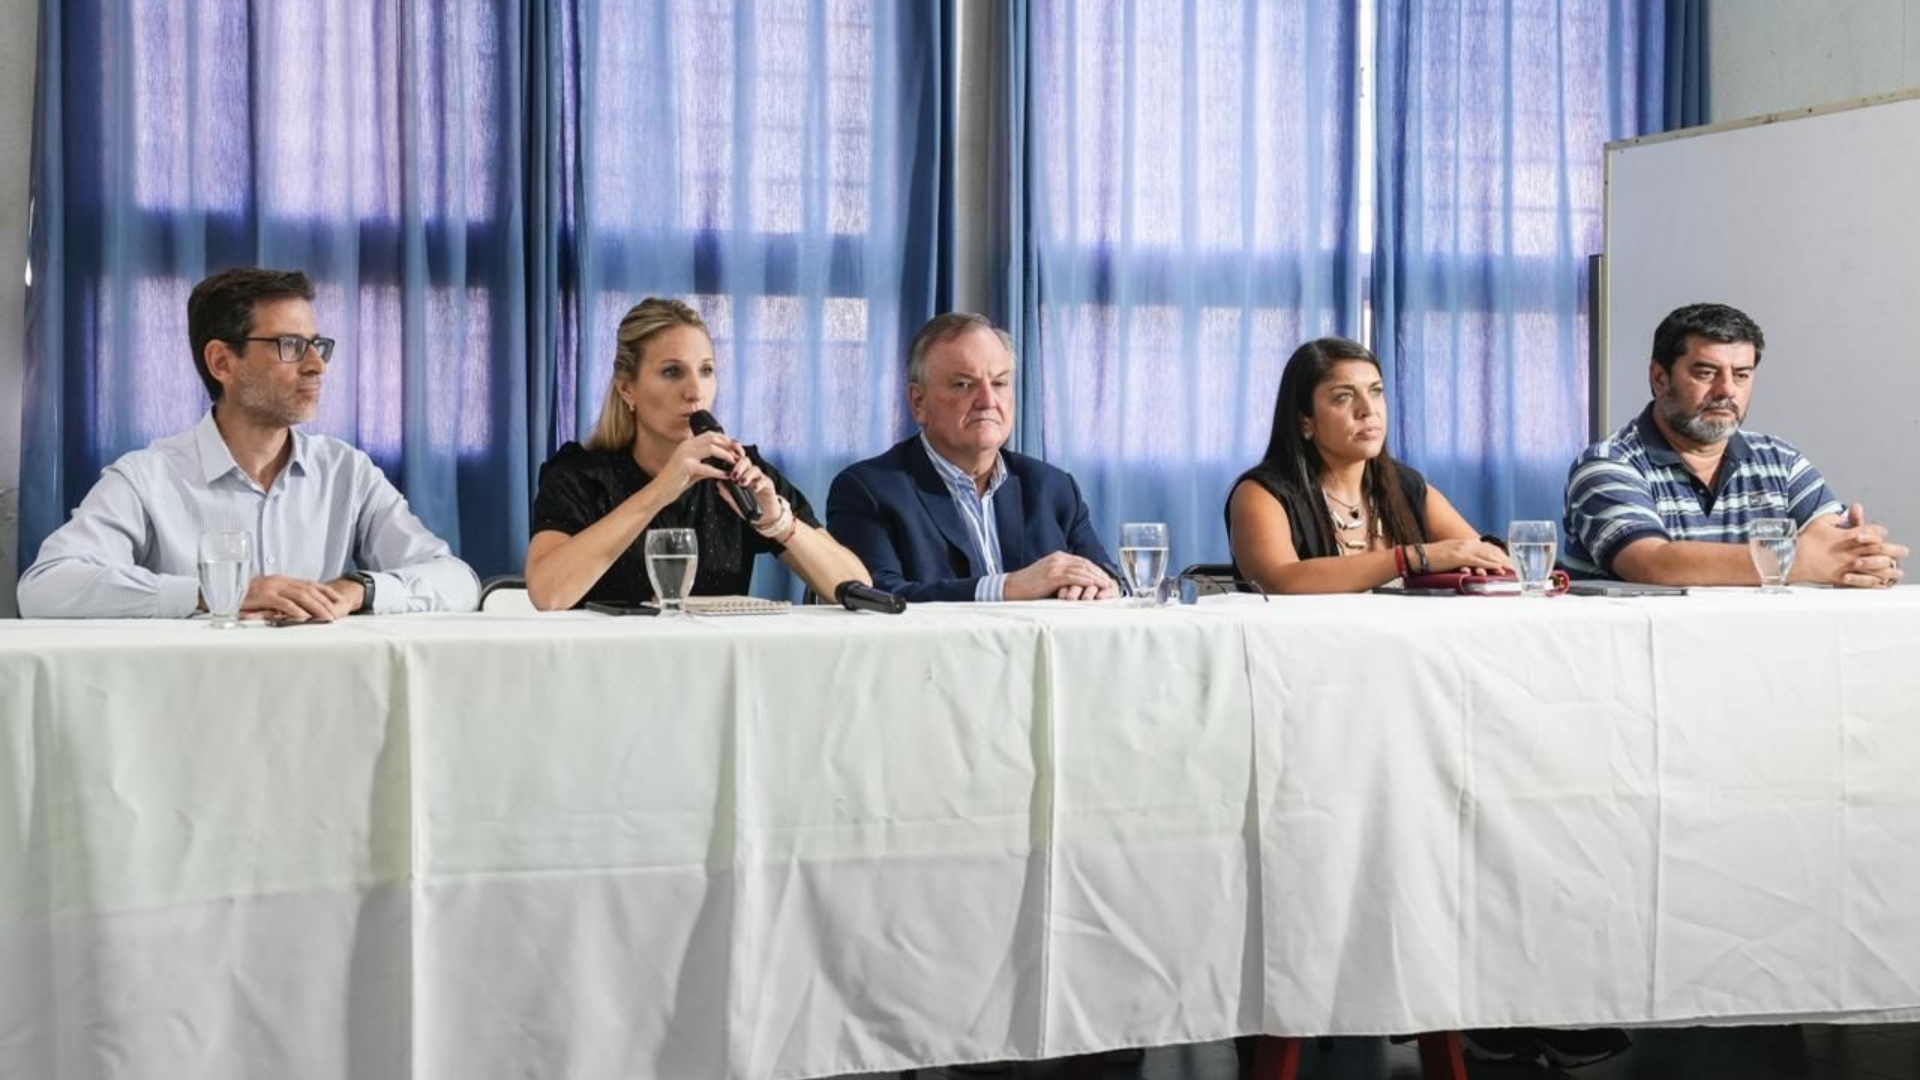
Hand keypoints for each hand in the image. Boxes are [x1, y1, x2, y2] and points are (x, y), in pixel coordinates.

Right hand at [238, 575, 352, 622]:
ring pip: (300, 596)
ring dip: (316, 607)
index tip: (340, 600)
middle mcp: (280, 581)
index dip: (326, 592)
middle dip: (325, 602)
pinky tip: (306, 618)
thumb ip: (282, 597)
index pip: (311, 584)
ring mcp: (272, 587)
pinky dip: (296, 610)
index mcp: (283, 580)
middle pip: (309, 590)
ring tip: (327, 618)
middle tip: (337, 614)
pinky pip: (284, 603)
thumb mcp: (266, 594)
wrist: (222, 590)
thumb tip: (298, 607)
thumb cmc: (244, 596)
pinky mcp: (263, 596)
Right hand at [649, 432, 739, 499]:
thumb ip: (706, 463)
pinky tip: (726, 476)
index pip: (711, 435)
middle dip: (730, 445)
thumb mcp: (693, 469)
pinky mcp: (685, 467)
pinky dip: (718, 471)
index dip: (726, 440)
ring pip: (712, 448)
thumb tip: (722, 464)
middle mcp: (686, 446)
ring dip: (726, 455)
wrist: (659, 491)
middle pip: (714, 438)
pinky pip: (706, 467)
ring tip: (735, 463)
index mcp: (688, 444)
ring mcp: (685, 455)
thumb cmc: (675, 481)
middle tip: (740, 455)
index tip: (737, 448)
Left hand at [718, 451, 778, 522]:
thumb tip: (718, 483)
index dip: (731, 459)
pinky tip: (754, 489)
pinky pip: (764, 480)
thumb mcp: (735, 501)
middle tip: (733, 476)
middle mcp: (750, 473)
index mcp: (741, 474)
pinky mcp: (768, 484)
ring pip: (755, 469)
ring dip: (747, 475)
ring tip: (742, 483)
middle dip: (738, 466)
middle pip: (745, 461)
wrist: (763, 515)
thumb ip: (727, 493)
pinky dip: (759, 483)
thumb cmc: (748, 505)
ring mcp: (760, 478)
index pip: (736, 461)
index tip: (724, 466)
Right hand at [1003, 551, 1115, 600]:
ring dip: (1097, 577)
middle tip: (1111, 582)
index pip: (1082, 562)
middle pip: (1085, 564)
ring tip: (1107, 585)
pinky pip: (1075, 576)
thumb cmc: (1029, 586)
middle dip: (1099, 573)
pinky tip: (1095, 586)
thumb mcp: (1048, 578)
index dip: (1096, 570)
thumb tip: (1076, 587)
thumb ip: (1062, 578)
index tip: (1105, 578)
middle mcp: (1059, 558)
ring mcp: (1056, 565)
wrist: (1012, 587)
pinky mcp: (1053, 575)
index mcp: (1058, 557)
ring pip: (1082, 569)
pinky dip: (1087, 581)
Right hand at [1417, 538, 1510, 573]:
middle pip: (1489, 549)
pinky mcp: (1459, 557)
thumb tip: (1465, 563)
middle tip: (1513, 565)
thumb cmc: (1430, 557)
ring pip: (1487, 555)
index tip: (1506, 560)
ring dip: (1500, 562)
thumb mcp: (1447, 553)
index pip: (1485, 546)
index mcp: (1463, 542)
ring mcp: (1463, 549)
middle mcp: (1466, 543)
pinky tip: (1498, 568)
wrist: (1418, 555)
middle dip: (1503, 558)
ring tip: (1510, 568)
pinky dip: (1490, 564)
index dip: (1497, 553)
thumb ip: (1459, 555)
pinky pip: (1479, 560)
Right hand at [1794, 504, 1906, 587]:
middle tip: (1904, 552)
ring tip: (1898, 572)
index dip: (1881, 532)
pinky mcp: (1841, 577)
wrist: (1792, 558)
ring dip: (1889, 570)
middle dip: (1895, 550)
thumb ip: (1835, 517)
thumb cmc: (1805, 540)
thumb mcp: (1820, 522)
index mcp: (1848, 536)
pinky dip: (1874, 583)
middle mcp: (1852, 551)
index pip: (1872, 532)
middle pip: (1880, 550)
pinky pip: (1862, 581)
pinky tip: (1881, 584)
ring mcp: (1848, 565)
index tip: (1884, 533)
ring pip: (1875, 567)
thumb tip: (1843, 515)